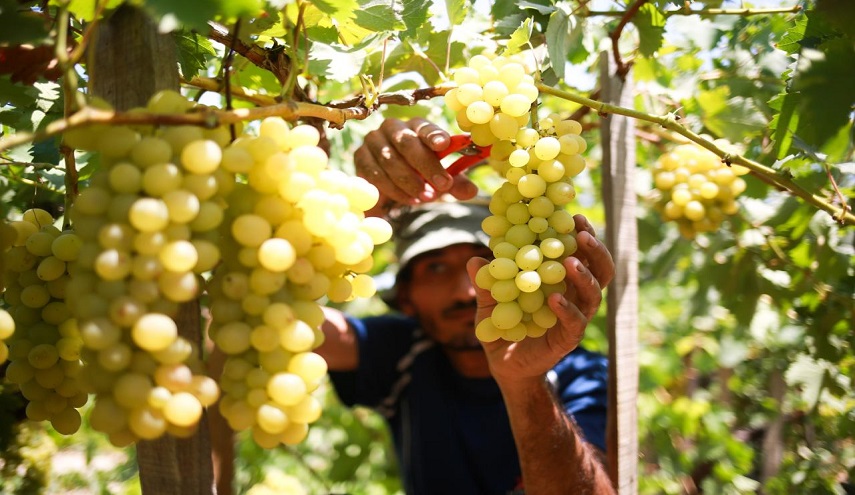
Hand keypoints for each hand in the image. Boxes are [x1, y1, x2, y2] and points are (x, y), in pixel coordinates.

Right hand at [354, 118, 478, 214]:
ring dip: (409, 181)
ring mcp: (374, 140)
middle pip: (408, 143)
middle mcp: (393, 127)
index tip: (444, 145)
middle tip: (442, 186)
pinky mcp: (360, 157)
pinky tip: (408, 199)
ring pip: (390, 160)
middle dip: (426, 166)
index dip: (434, 135)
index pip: (425, 127)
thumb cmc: (420, 175)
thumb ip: (455, 183)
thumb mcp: (440, 179)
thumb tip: (471, 191)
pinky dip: (393, 189)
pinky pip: (375, 173)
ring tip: (425, 198)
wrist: (389, 185)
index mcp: (417, 126)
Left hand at [465, 215, 614, 387]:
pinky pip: (575, 323)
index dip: (585, 235)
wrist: (504, 363)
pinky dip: (566, 309)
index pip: (582, 254)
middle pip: (600, 270)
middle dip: (595, 250)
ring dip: (584, 276)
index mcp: (563, 280)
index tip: (577, 218)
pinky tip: (555, 297)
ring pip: (593, 295)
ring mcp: (575, 318)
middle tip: (582, 235)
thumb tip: (474, 260)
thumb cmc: (502, 326)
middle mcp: (575, 297)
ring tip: (571, 262)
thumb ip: (486, 282)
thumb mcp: (490, 301)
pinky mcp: (567, 339)